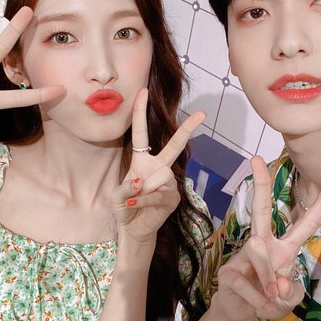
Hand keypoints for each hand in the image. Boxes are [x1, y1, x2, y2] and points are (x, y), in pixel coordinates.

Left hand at [112, 88, 204, 243]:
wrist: (134, 229)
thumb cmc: (126, 207)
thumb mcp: (117, 196)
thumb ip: (126, 188)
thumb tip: (143, 183)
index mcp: (143, 161)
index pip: (141, 133)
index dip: (140, 113)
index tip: (143, 92)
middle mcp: (159, 168)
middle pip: (174, 145)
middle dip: (188, 129)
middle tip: (202, 113)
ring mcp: (168, 183)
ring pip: (158, 177)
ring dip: (141, 190)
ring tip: (133, 201)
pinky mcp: (173, 198)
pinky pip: (157, 194)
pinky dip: (143, 200)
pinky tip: (134, 204)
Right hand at [216, 155, 320, 320]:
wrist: (239, 313)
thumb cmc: (268, 300)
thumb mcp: (289, 301)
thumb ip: (290, 293)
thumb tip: (277, 284)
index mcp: (284, 248)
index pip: (305, 223)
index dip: (320, 203)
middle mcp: (264, 244)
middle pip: (261, 210)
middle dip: (259, 184)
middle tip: (254, 158)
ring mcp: (244, 255)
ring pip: (259, 255)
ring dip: (268, 283)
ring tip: (270, 300)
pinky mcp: (228, 270)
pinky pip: (246, 283)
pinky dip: (256, 300)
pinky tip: (255, 304)